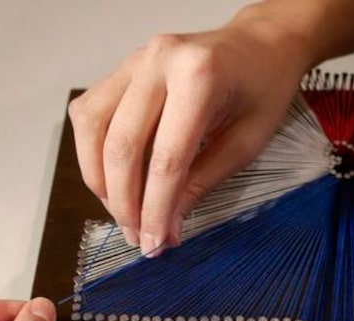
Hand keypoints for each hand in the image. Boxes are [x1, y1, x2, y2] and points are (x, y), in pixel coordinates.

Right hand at [68, 8, 311, 255]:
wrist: (260, 44)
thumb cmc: (263, 89)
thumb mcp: (246, 143)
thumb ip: (201, 184)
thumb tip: (166, 229)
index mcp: (199, 78)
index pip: (166, 160)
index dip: (155, 209)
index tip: (155, 244)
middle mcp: (158, 62)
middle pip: (122, 146)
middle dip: (125, 203)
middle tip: (139, 237)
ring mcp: (135, 60)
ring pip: (93, 128)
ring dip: (100, 180)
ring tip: (123, 213)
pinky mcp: (122, 68)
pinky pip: (90, 113)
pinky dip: (92, 152)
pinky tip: (112, 178)